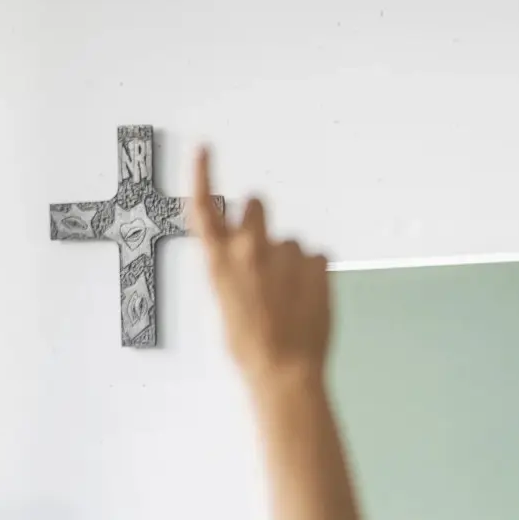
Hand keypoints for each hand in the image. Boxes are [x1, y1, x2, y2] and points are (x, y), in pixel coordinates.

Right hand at [193, 147, 331, 381]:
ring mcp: (284, 254)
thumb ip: (234, 273)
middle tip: (268, 252)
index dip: (203, 174)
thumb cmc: (251, 349)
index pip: (204, 206)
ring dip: (292, 260)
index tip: (204, 149)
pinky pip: (316, 257)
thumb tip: (246, 266)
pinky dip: (314, 274)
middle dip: (260, 221)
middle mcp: (249, 249)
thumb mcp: (227, 306)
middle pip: (256, 205)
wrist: (285, 370)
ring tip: (290, 297)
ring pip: (291, 241)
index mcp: (219, 262)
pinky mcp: (316, 262)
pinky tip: (308, 301)